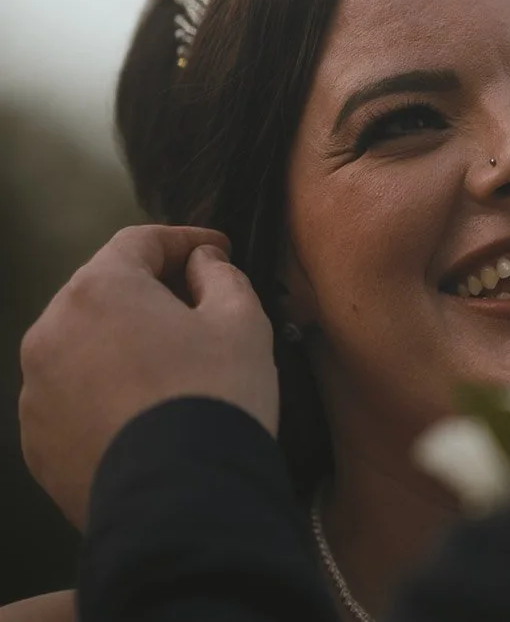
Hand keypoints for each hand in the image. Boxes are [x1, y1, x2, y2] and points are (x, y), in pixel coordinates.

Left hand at [18, 225, 279, 527]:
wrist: (181, 498)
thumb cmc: (216, 397)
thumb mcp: (242, 321)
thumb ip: (222, 277)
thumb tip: (205, 265)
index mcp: (99, 290)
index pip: (140, 242)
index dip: (185, 240)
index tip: (217, 250)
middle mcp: (51, 331)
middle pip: (104, 292)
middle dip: (151, 292)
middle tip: (200, 306)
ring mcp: (36, 389)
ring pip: (84, 346)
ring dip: (124, 344)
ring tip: (173, 367)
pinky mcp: (37, 439)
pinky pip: (73, 397)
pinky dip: (105, 393)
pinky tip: (147, 412)